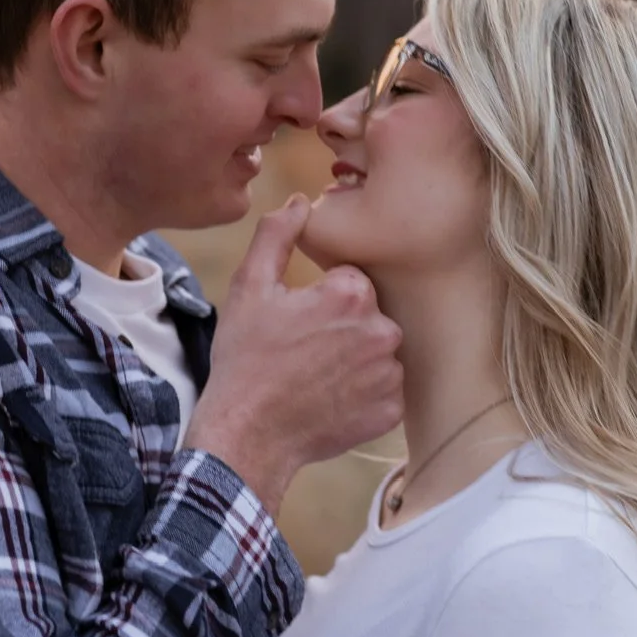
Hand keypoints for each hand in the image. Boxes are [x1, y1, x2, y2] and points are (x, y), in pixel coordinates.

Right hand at [185, 194, 403, 511]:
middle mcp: (381, 330)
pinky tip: (330, 400)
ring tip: (316, 378)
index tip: (297, 322)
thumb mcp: (249, 287)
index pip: (351, 282)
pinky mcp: (391, 410)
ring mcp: (389, 374)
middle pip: (369, 316)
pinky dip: (363, 395)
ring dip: (355, 361)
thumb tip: (299, 201)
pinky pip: (385, 390)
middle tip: (303, 352)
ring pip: (379, 353)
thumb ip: (276, 235)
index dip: (321, 301)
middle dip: (342, 329)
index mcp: (352, 293)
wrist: (247, 434)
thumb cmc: (245, 359)